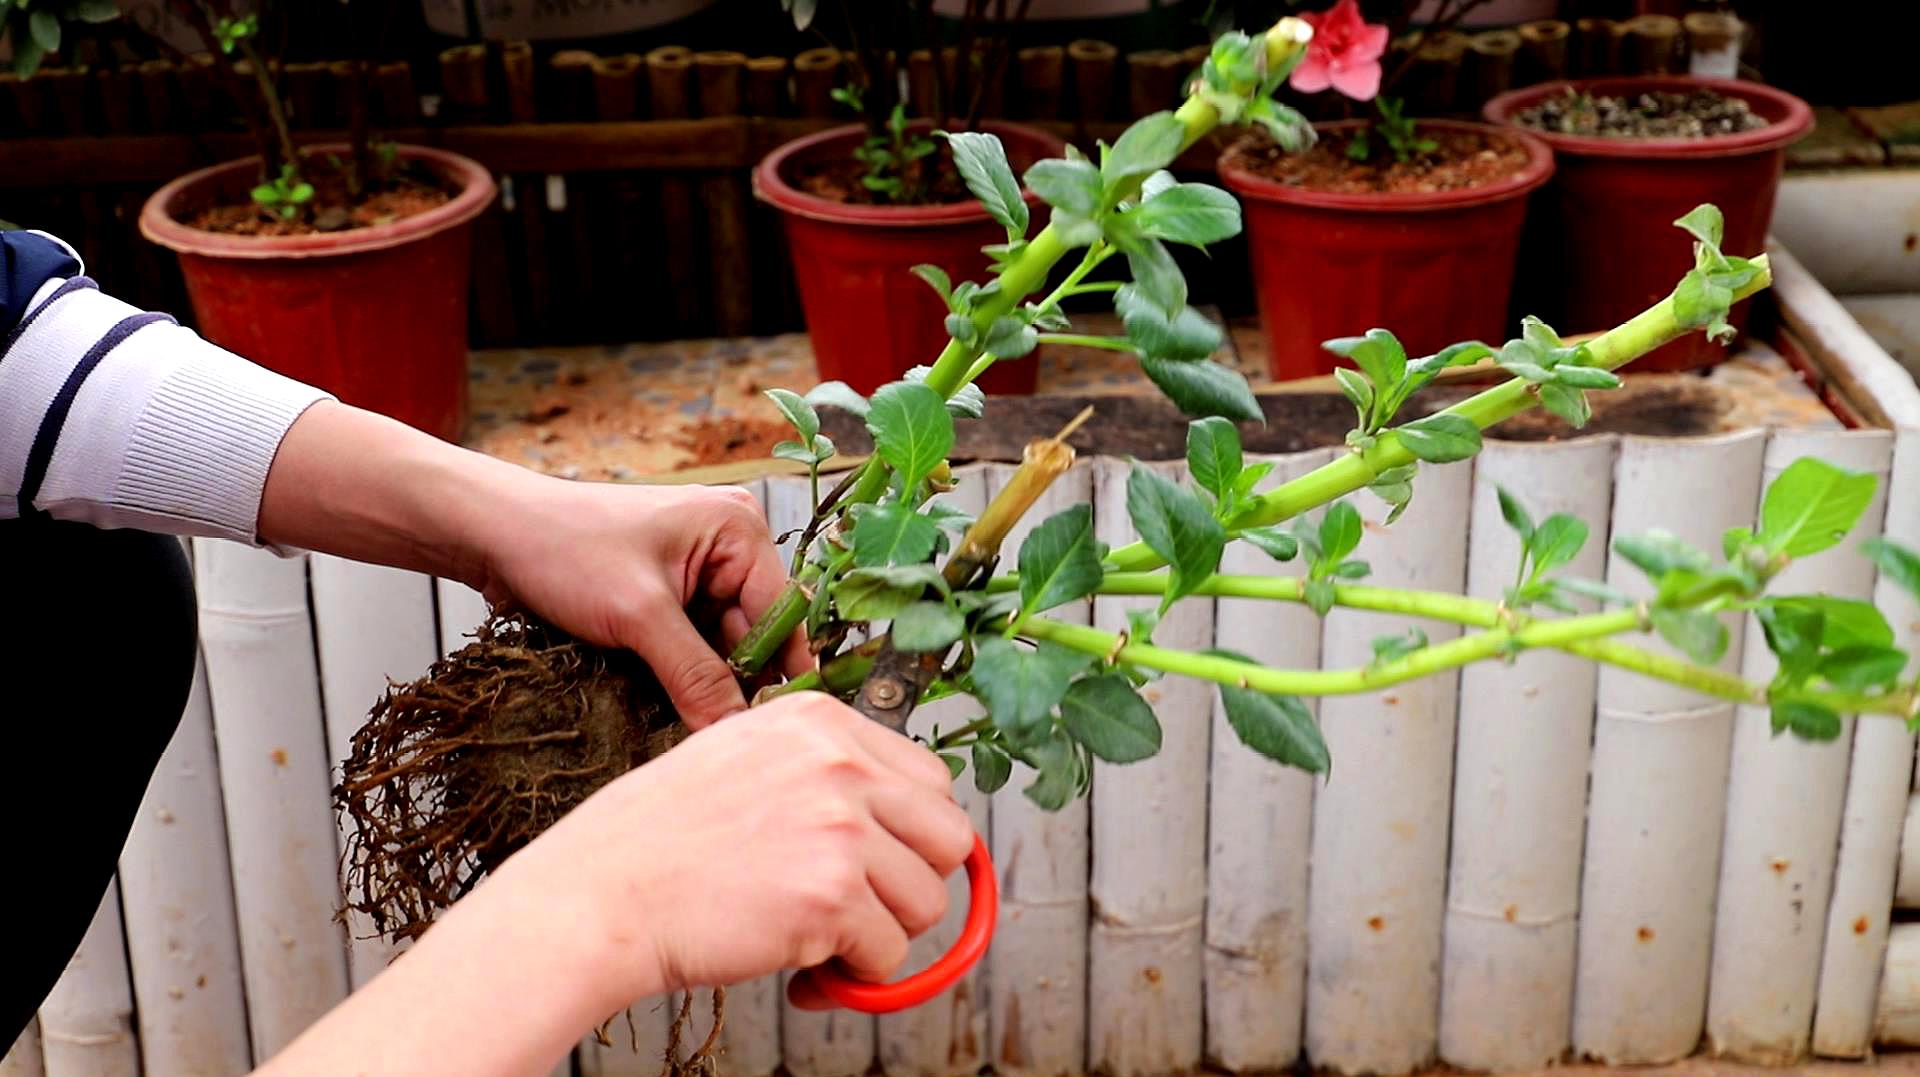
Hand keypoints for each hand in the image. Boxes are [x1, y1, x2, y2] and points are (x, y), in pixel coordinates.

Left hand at [472, 473, 811, 726]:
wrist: (492, 535)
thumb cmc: (564, 547)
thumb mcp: (638, 614)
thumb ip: (695, 674)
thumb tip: (735, 732)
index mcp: (739, 530)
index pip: (784, 613)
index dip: (781, 672)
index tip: (774, 730)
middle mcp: (728, 549)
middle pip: (756, 636)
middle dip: (739, 685)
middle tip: (729, 743)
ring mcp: (697, 576)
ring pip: (723, 650)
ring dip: (708, 688)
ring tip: (696, 732)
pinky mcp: (667, 601)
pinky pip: (693, 650)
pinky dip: (683, 680)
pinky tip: (673, 711)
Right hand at [490, 691, 974, 1011]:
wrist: (600, 895)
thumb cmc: (659, 840)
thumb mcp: (747, 761)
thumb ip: (825, 778)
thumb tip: (903, 826)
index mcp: (821, 721)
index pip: (930, 780)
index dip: (909, 835)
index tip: (877, 865)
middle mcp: (839, 762)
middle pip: (948, 836)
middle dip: (911, 883)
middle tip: (859, 909)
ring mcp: (840, 826)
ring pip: (927, 900)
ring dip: (881, 933)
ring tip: (820, 939)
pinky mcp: (832, 894)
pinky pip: (888, 954)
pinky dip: (853, 976)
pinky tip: (803, 968)